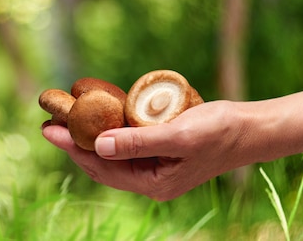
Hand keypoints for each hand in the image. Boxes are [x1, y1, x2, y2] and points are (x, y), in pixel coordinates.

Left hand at [42, 100, 254, 200]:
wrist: (252, 129)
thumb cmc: (220, 131)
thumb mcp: (177, 135)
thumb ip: (137, 142)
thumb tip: (97, 145)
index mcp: (153, 184)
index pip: (102, 167)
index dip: (73, 147)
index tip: (50, 129)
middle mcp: (151, 181)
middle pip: (102, 164)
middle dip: (75, 143)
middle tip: (50, 123)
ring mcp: (156, 169)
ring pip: (113, 155)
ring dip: (90, 137)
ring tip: (67, 120)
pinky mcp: (162, 154)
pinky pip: (128, 146)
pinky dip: (111, 133)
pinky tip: (99, 119)